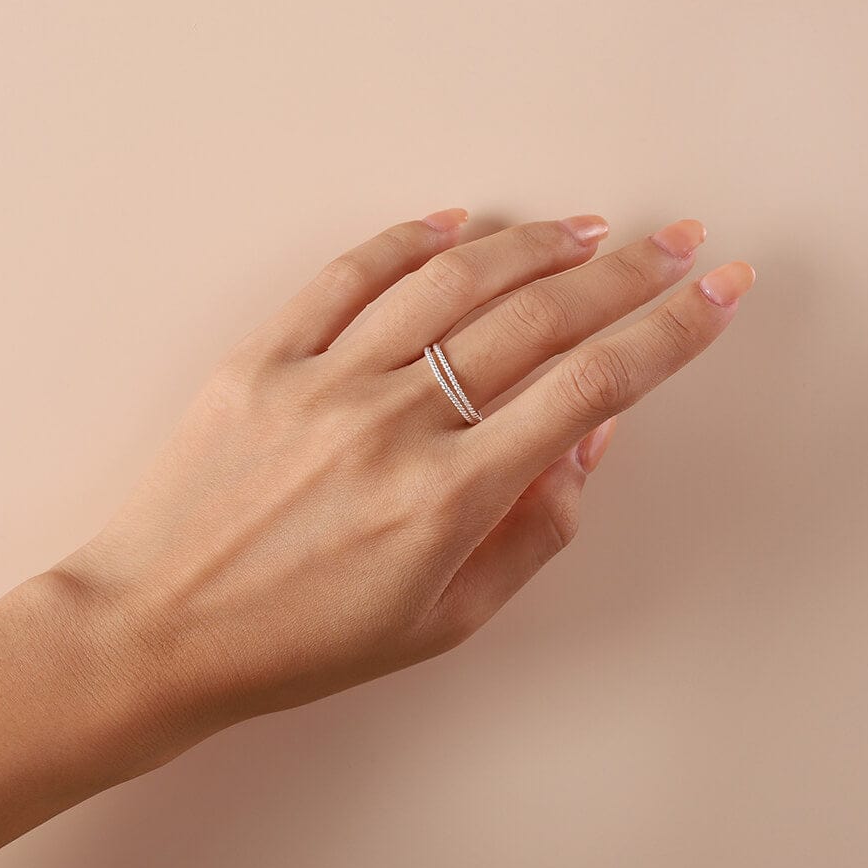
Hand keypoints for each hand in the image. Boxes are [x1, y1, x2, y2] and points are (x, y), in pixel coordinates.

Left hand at [50, 209, 754, 769]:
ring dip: (531, 244)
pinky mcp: (262, 360)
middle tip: (668, 245)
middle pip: (535, 317)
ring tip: (580, 230)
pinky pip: (348, 276)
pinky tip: (453, 225)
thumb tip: (586, 442)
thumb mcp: (440, 623)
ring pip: (450, 280)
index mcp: (445, 499)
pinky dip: (409, 241)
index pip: (588, 387)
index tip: (710, 294)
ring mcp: (322, 383)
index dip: (667, 333)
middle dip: (622, 273)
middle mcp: (392, 425)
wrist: (156, 628)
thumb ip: (529, 534)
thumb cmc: (296, 643)